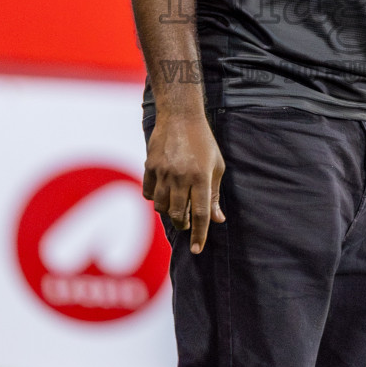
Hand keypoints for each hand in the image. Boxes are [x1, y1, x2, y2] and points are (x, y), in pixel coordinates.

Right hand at [142, 112, 224, 253]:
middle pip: (179, 215)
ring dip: (169, 212)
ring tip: (176, 206)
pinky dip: (155, 198)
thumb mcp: (216, 166)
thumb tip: (217, 219)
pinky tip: (162, 193)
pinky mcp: (150, 166)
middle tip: (187, 224)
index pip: (201, 214)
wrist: (180, 116)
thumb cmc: (203, 142)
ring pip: (162, 207)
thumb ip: (214, 194)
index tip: (197, 250)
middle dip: (183, 226)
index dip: (200, 235)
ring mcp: (163, 172)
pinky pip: (149, 193)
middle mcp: (181, 177)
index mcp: (201, 177)